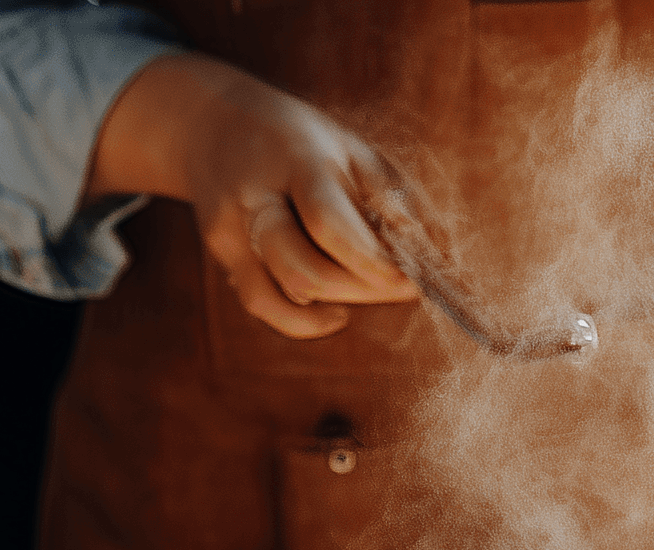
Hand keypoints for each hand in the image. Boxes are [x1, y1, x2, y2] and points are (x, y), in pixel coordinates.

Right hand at [87, 53, 417, 337]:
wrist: (211, 124)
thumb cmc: (301, 140)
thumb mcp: (352, 148)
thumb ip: (397, 200)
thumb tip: (443, 257)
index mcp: (296, 159)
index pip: (327, 220)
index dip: (370, 261)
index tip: (412, 280)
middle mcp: (255, 196)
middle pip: (303, 267)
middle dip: (363, 287)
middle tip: (407, 286)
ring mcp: (231, 229)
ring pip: (282, 290)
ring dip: (339, 299)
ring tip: (373, 286)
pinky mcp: (222, 254)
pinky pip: (261, 303)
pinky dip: (303, 321)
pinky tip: (335, 314)